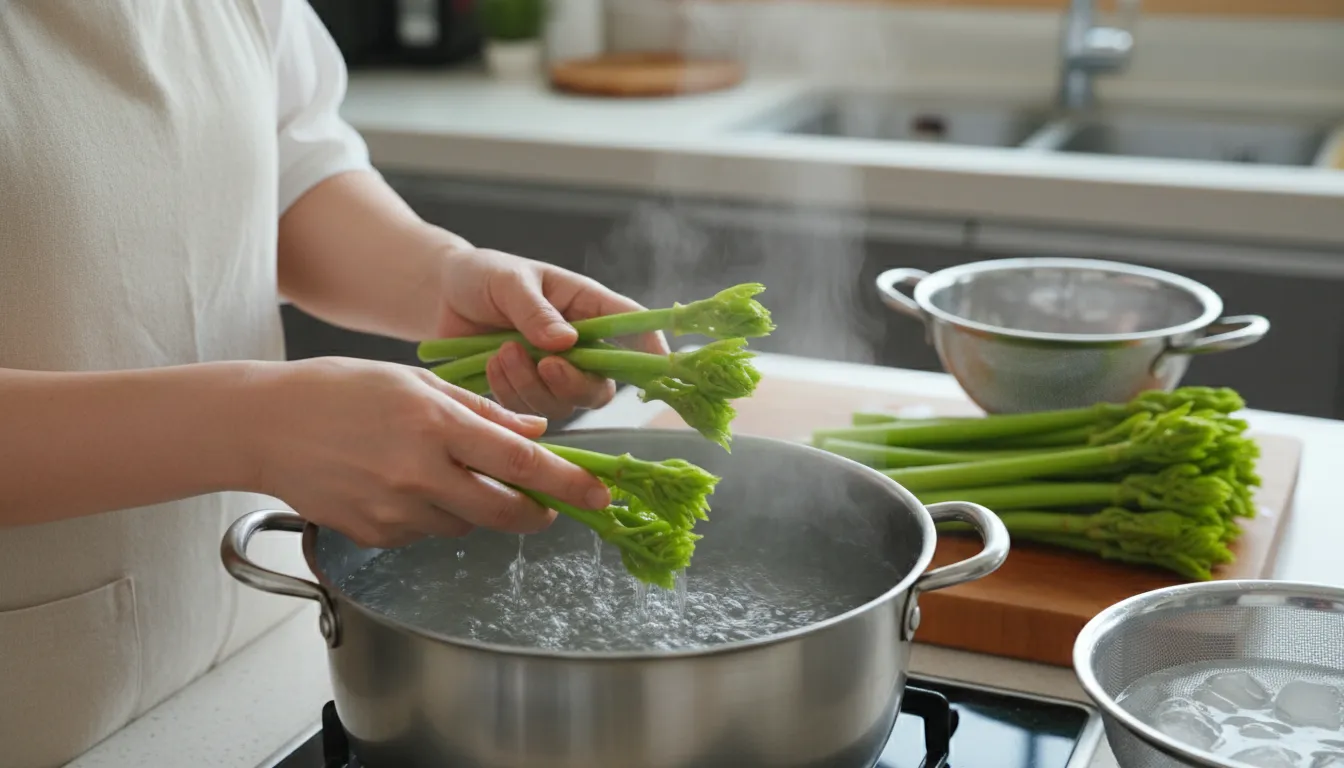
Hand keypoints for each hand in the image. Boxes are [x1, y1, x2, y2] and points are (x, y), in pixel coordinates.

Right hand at [248, 357, 611, 548]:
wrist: (264, 425)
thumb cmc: (338, 391)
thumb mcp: (416, 384)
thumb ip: (480, 411)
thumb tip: (534, 431)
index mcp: (434, 424)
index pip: (520, 460)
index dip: (566, 481)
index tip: (598, 494)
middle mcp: (418, 473)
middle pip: (503, 511)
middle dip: (533, 511)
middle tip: (542, 503)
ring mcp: (394, 509)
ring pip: (464, 523)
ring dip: (472, 505)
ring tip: (438, 469)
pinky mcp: (374, 534)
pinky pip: (425, 532)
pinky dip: (430, 514)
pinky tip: (400, 483)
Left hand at [433, 248, 669, 419]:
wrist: (441, 296)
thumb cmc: (483, 276)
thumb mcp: (509, 281)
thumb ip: (535, 310)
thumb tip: (565, 342)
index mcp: (588, 307)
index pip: (633, 327)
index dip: (651, 350)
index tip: (659, 367)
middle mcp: (579, 345)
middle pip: (601, 386)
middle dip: (574, 383)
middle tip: (546, 364)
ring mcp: (553, 374)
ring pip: (563, 405)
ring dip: (532, 386)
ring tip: (502, 352)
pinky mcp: (525, 393)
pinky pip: (528, 412)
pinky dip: (510, 394)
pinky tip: (491, 365)